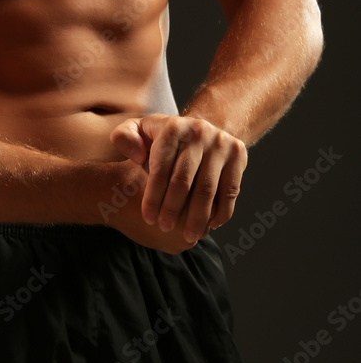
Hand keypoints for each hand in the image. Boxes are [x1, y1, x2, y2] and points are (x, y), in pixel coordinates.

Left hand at [109, 112, 247, 243]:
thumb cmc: (163, 137)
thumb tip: (136, 155)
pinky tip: (210, 226)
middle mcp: (199, 132)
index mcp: (172, 127)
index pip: (160, 167)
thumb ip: (124, 137)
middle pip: (184, 180)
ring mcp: (221, 143)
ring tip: (188, 235)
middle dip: (173, 209)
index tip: (148, 218)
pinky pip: (230, 190)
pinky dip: (221, 212)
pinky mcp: (239, 155)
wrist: (201, 128)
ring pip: (208, 188)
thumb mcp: (139, 129)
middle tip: (165, 228)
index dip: (153, 195)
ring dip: (197, 217)